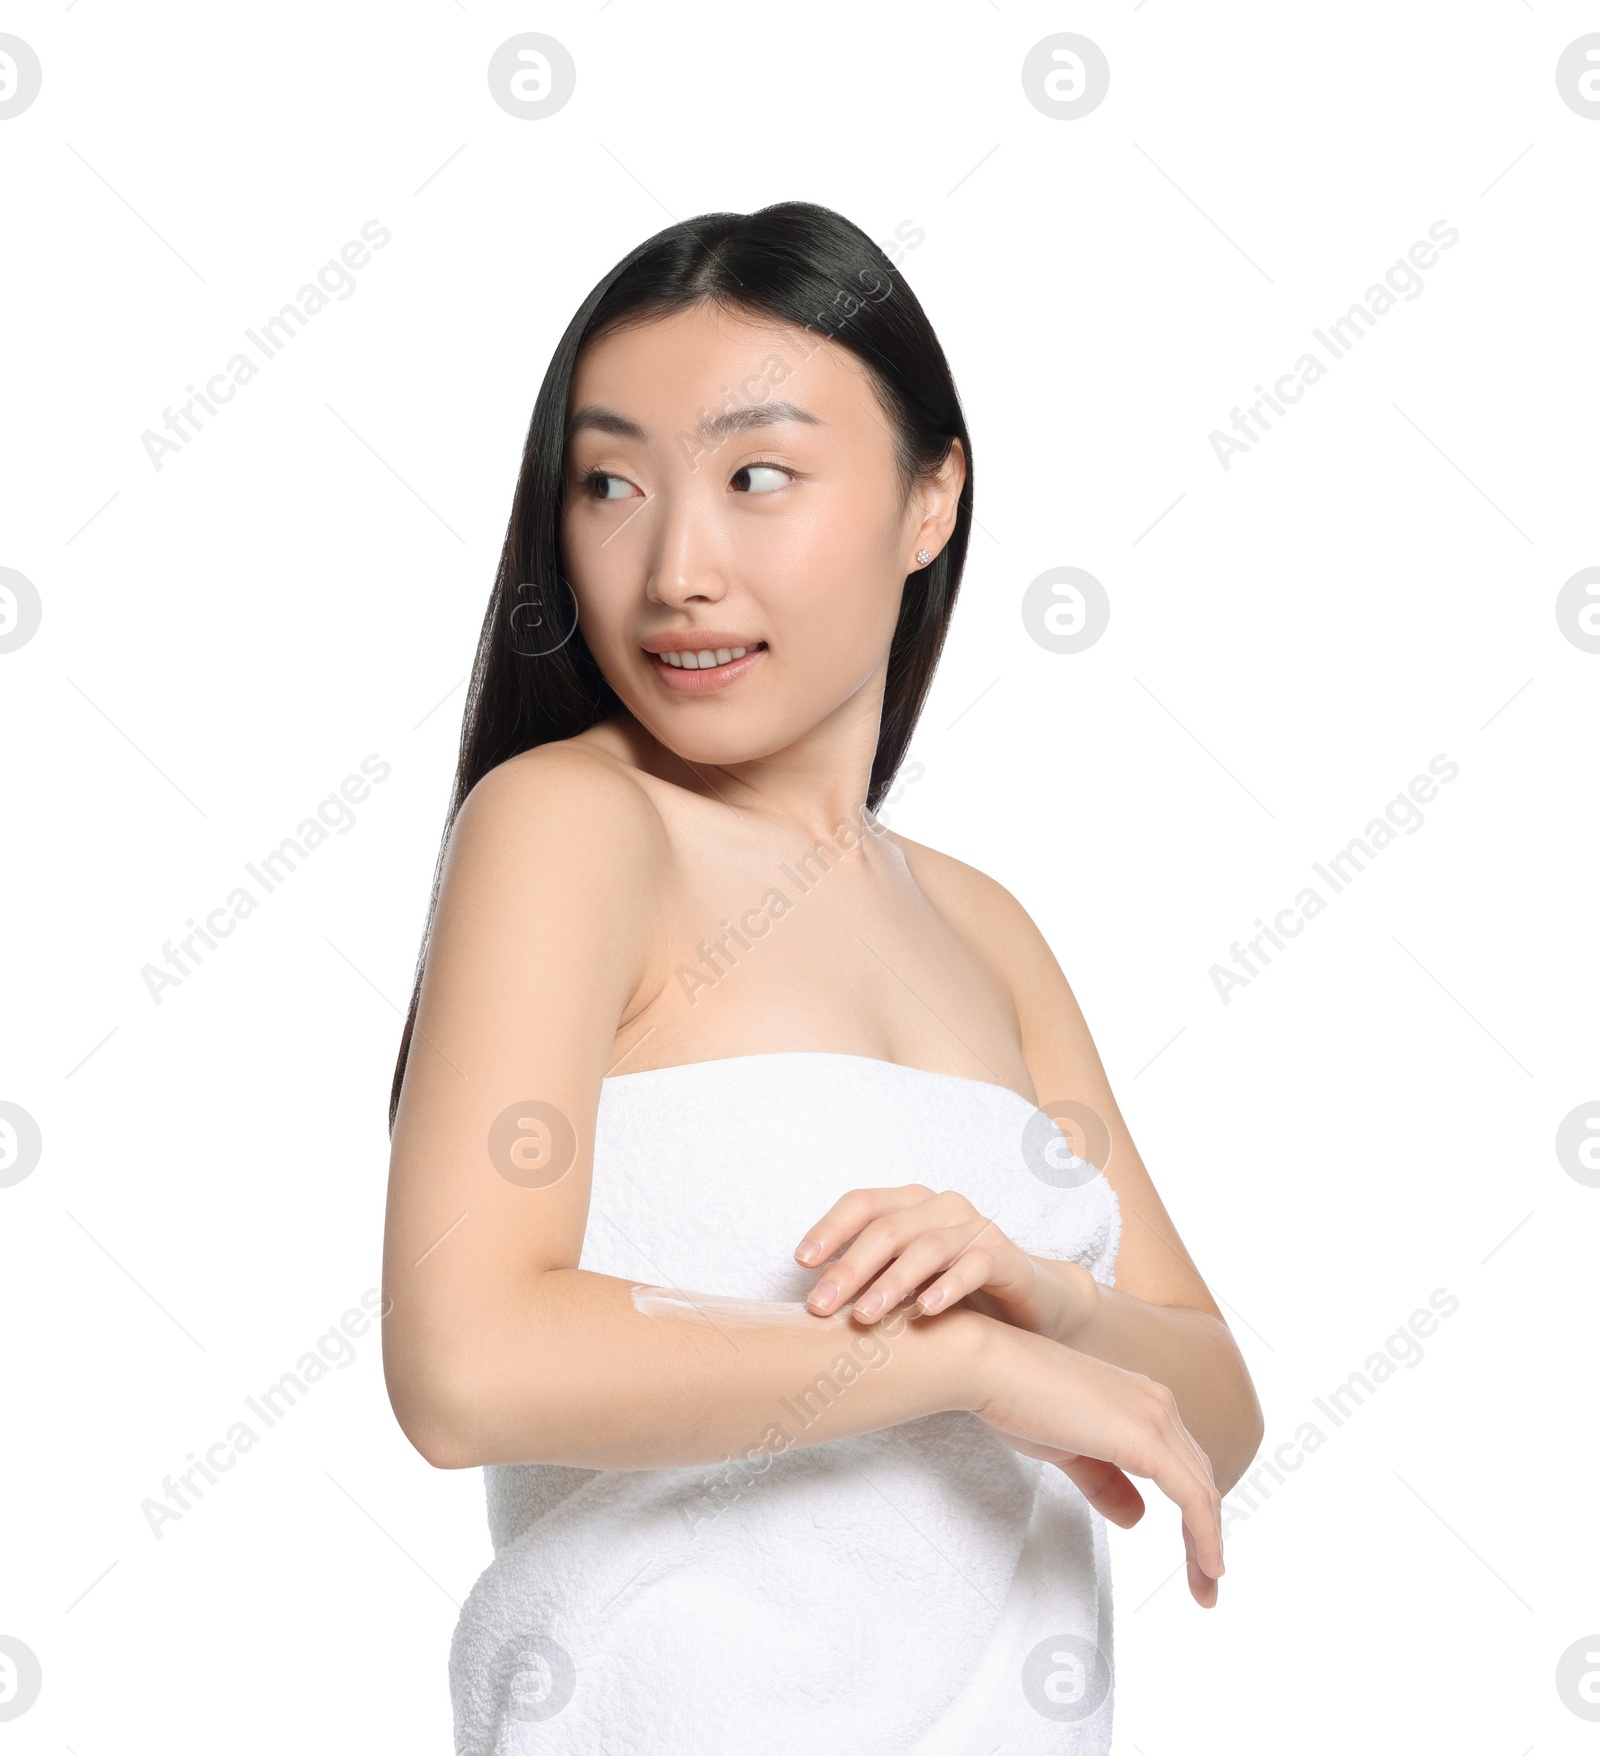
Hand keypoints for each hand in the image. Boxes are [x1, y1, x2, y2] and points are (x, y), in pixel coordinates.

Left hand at [793, 1183, 1093, 1341]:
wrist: (1030, 1305)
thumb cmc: (953, 1292)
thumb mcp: (904, 1282)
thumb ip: (867, 1279)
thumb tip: (812, 1298)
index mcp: (910, 1205)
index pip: (862, 1203)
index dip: (829, 1228)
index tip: (801, 1262)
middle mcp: (941, 1208)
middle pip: (887, 1228)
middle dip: (849, 1268)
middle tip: (820, 1307)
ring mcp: (975, 1229)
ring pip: (927, 1246)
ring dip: (892, 1281)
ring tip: (865, 1316)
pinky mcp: (1007, 1257)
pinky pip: (976, 1265)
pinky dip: (948, 1286)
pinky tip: (925, 1310)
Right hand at [973, 1323, 1224, 1608]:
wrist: (988, 1366)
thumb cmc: (1014, 1399)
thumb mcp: (1068, 1451)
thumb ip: (1106, 1481)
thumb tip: (1137, 1518)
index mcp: (1140, 1401)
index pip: (1183, 1465)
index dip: (1194, 1514)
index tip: (1195, 1559)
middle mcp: (1157, 1403)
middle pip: (1199, 1479)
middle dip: (1207, 1535)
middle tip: (1205, 1587)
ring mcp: (1155, 1417)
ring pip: (1202, 1492)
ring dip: (1209, 1545)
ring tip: (1206, 1590)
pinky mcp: (1146, 1438)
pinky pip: (1193, 1498)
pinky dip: (1206, 1537)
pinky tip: (1208, 1568)